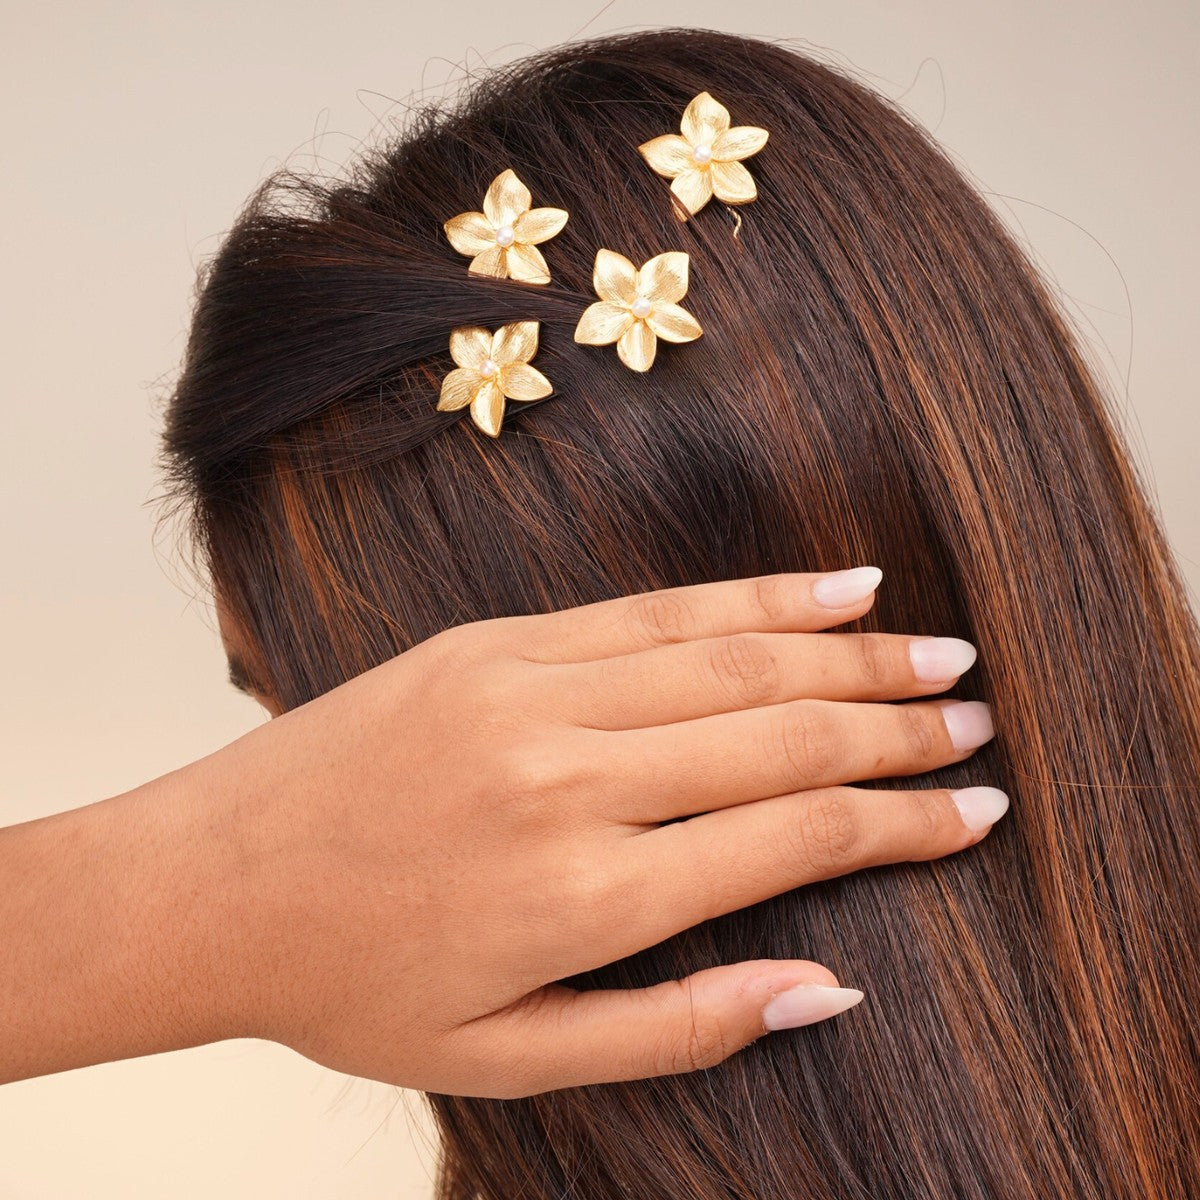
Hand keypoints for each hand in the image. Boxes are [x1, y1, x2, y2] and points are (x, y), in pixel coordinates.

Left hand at [202, 566, 1002, 1097]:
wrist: (207, 885)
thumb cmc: (355, 985)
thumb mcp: (513, 1058)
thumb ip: (680, 1028)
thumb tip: (827, 989)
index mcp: (585, 895)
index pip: (795, 841)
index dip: (903, 824)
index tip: (976, 808)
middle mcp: (571, 779)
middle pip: (781, 736)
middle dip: (896, 730)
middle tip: (977, 718)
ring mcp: (530, 692)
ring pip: (729, 658)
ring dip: (847, 654)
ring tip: (935, 651)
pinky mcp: (496, 642)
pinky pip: (651, 610)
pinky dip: (751, 597)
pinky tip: (827, 586)